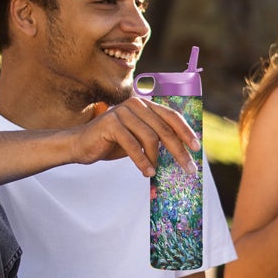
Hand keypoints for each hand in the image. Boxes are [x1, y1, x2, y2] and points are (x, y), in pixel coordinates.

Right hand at [68, 97, 198, 177]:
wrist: (81, 145)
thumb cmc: (112, 143)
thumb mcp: (139, 139)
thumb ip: (157, 139)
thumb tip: (183, 153)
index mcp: (145, 105)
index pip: (172, 116)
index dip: (186, 132)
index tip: (196, 148)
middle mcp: (136, 104)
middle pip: (165, 129)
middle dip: (178, 151)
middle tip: (188, 169)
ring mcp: (122, 112)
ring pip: (150, 138)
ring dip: (156, 159)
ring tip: (155, 173)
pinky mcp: (110, 123)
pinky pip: (132, 145)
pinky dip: (142, 161)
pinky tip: (147, 172)